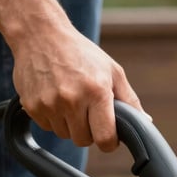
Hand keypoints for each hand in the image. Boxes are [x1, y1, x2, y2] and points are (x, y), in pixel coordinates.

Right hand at [11, 25, 145, 151]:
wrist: (39, 34)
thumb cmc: (80, 52)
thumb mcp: (112, 71)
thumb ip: (129, 99)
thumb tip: (144, 122)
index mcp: (96, 92)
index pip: (105, 138)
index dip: (109, 142)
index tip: (109, 135)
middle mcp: (72, 99)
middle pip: (83, 140)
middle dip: (89, 131)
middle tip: (88, 111)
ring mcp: (49, 103)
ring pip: (65, 135)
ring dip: (70, 124)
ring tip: (70, 100)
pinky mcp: (31, 105)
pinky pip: (47, 127)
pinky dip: (53, 118)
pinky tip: (55, 97)